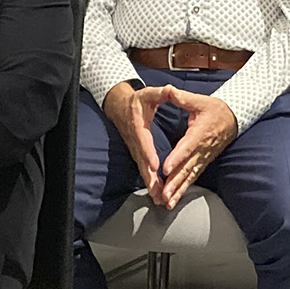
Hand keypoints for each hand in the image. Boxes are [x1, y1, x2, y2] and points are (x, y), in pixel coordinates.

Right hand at [102, 81, 176, 197]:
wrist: (120, 107)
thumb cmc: (137, 101)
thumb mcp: (148, 94)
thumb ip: (160, 93)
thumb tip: (170, 90)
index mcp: (139, 127)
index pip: (144, 142)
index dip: (148, 154)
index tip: (154, 165)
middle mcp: (136, 142)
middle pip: (142, 162)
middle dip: (150, 178)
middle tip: (158, 192)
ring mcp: (136, 150)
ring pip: (143, 170)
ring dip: (151, 185)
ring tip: (159, 199)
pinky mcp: (138, 155)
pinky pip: (145, 171)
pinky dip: (151, 183)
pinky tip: (157, 194)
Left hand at [150, 88, 237, 207]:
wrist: (234, 118)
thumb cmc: (216, 109)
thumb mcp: (200, 100)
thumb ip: (183, 98)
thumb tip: (169, 90)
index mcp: (199, 133)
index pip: (186, 147)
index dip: (177, 158)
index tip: (166, 168)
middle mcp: (202, 149)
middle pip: (187, 167)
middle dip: (175, 182)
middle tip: (164, 193)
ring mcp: (204, 158)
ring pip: (190, 176)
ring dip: (178, 190)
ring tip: (168, 202)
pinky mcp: (204, 162)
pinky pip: (193, 177)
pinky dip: (184, 189)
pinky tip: (175, 199)